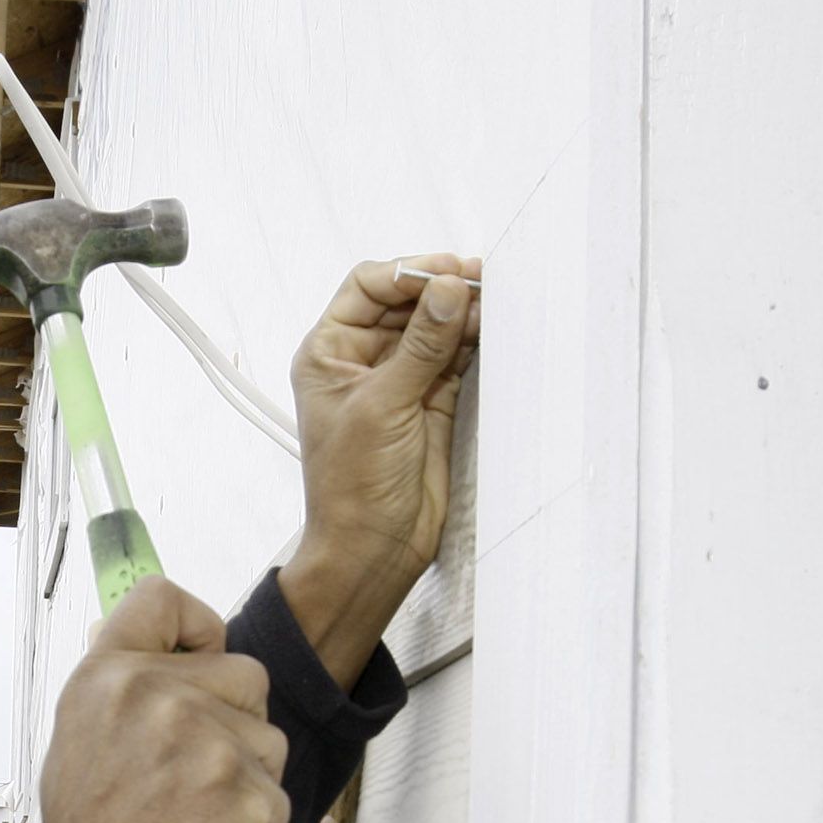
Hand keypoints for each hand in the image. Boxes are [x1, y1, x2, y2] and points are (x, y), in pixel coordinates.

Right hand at [42, 579, 289, 822]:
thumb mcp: (77, 745)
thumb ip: (116, 690)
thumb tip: (139, 641)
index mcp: (106, 677)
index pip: (162, 599)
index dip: (197, 627)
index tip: (202, 657)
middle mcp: (152, 693)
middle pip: (246, 675)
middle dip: (239, 723)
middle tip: (196, 778)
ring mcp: (201, 737)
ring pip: (271, 738)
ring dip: (252, 780)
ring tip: (201, 820)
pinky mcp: (243, 785)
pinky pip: (279, 795)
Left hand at [285, 256, 482, 683]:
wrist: (373, 549)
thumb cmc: (354, 488)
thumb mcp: (383, 407)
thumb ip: (420, 346)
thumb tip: (448, 290)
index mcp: (329, 353)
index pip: (367, 286)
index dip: (406, 273)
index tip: (446, 274)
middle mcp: (362, 361)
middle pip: (406, 302)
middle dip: (441, 291)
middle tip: (481, 285)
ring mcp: (399, 381)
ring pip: (435, 328)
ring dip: (461, 315)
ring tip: (493, 306)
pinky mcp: (431, 403)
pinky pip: (455, 358)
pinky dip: (473, 344)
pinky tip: (491, 331)